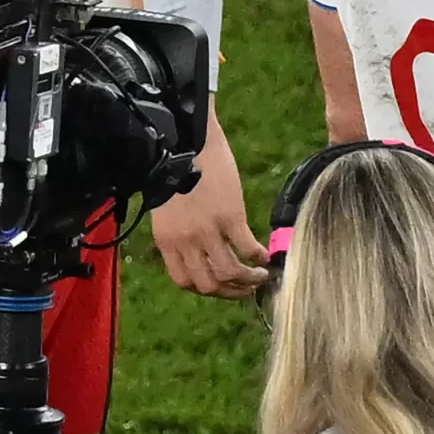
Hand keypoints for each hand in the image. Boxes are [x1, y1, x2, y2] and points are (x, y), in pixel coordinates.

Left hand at [150, 104, 268, 297]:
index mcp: (166, 241)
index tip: (221, 286)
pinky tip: (266, 255)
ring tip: (261, 276)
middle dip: (230, 292)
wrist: (187, 142)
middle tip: (247, 287)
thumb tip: (198, 248)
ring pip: (229, 273)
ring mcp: (208, 231)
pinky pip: (247, 248)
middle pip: (209, 285)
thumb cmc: (176, 169)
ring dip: (248, 280)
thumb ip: (179, 233)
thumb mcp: (168, 209)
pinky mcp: (230, 217)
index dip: (205, 289)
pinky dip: (258, 256)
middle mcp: (185, 242)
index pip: (185, 282)